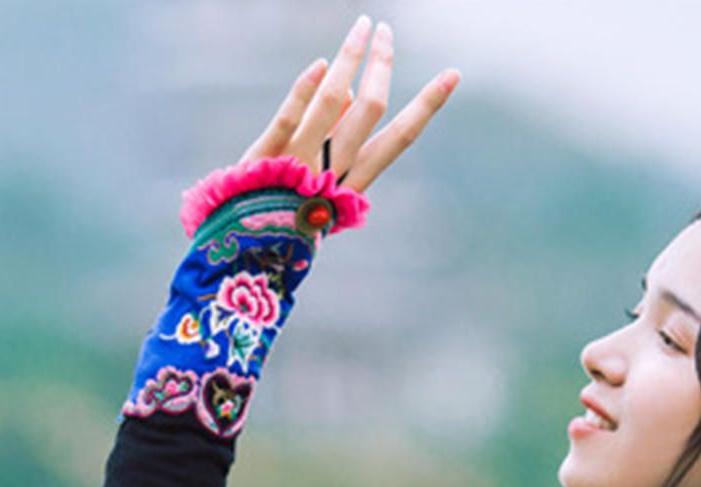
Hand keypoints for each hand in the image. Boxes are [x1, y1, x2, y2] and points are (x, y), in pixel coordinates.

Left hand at [240, 15, 460, 191]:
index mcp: (354, 184)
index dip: (427, 105)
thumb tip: (352, 87)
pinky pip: (289, 117)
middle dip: (382, 65)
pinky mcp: (266, 157)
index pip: (400, 139)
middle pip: (370, 110)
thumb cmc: (289, 206)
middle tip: (385, 30)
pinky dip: (306, 88)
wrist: (248, 246)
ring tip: (360, 27)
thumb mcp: (324, 179)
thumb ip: (338, 133)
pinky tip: (321, 63)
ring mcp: (299, 164)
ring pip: (331, 103)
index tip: (452, 75)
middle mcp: (333, 174)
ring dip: (349, 58)